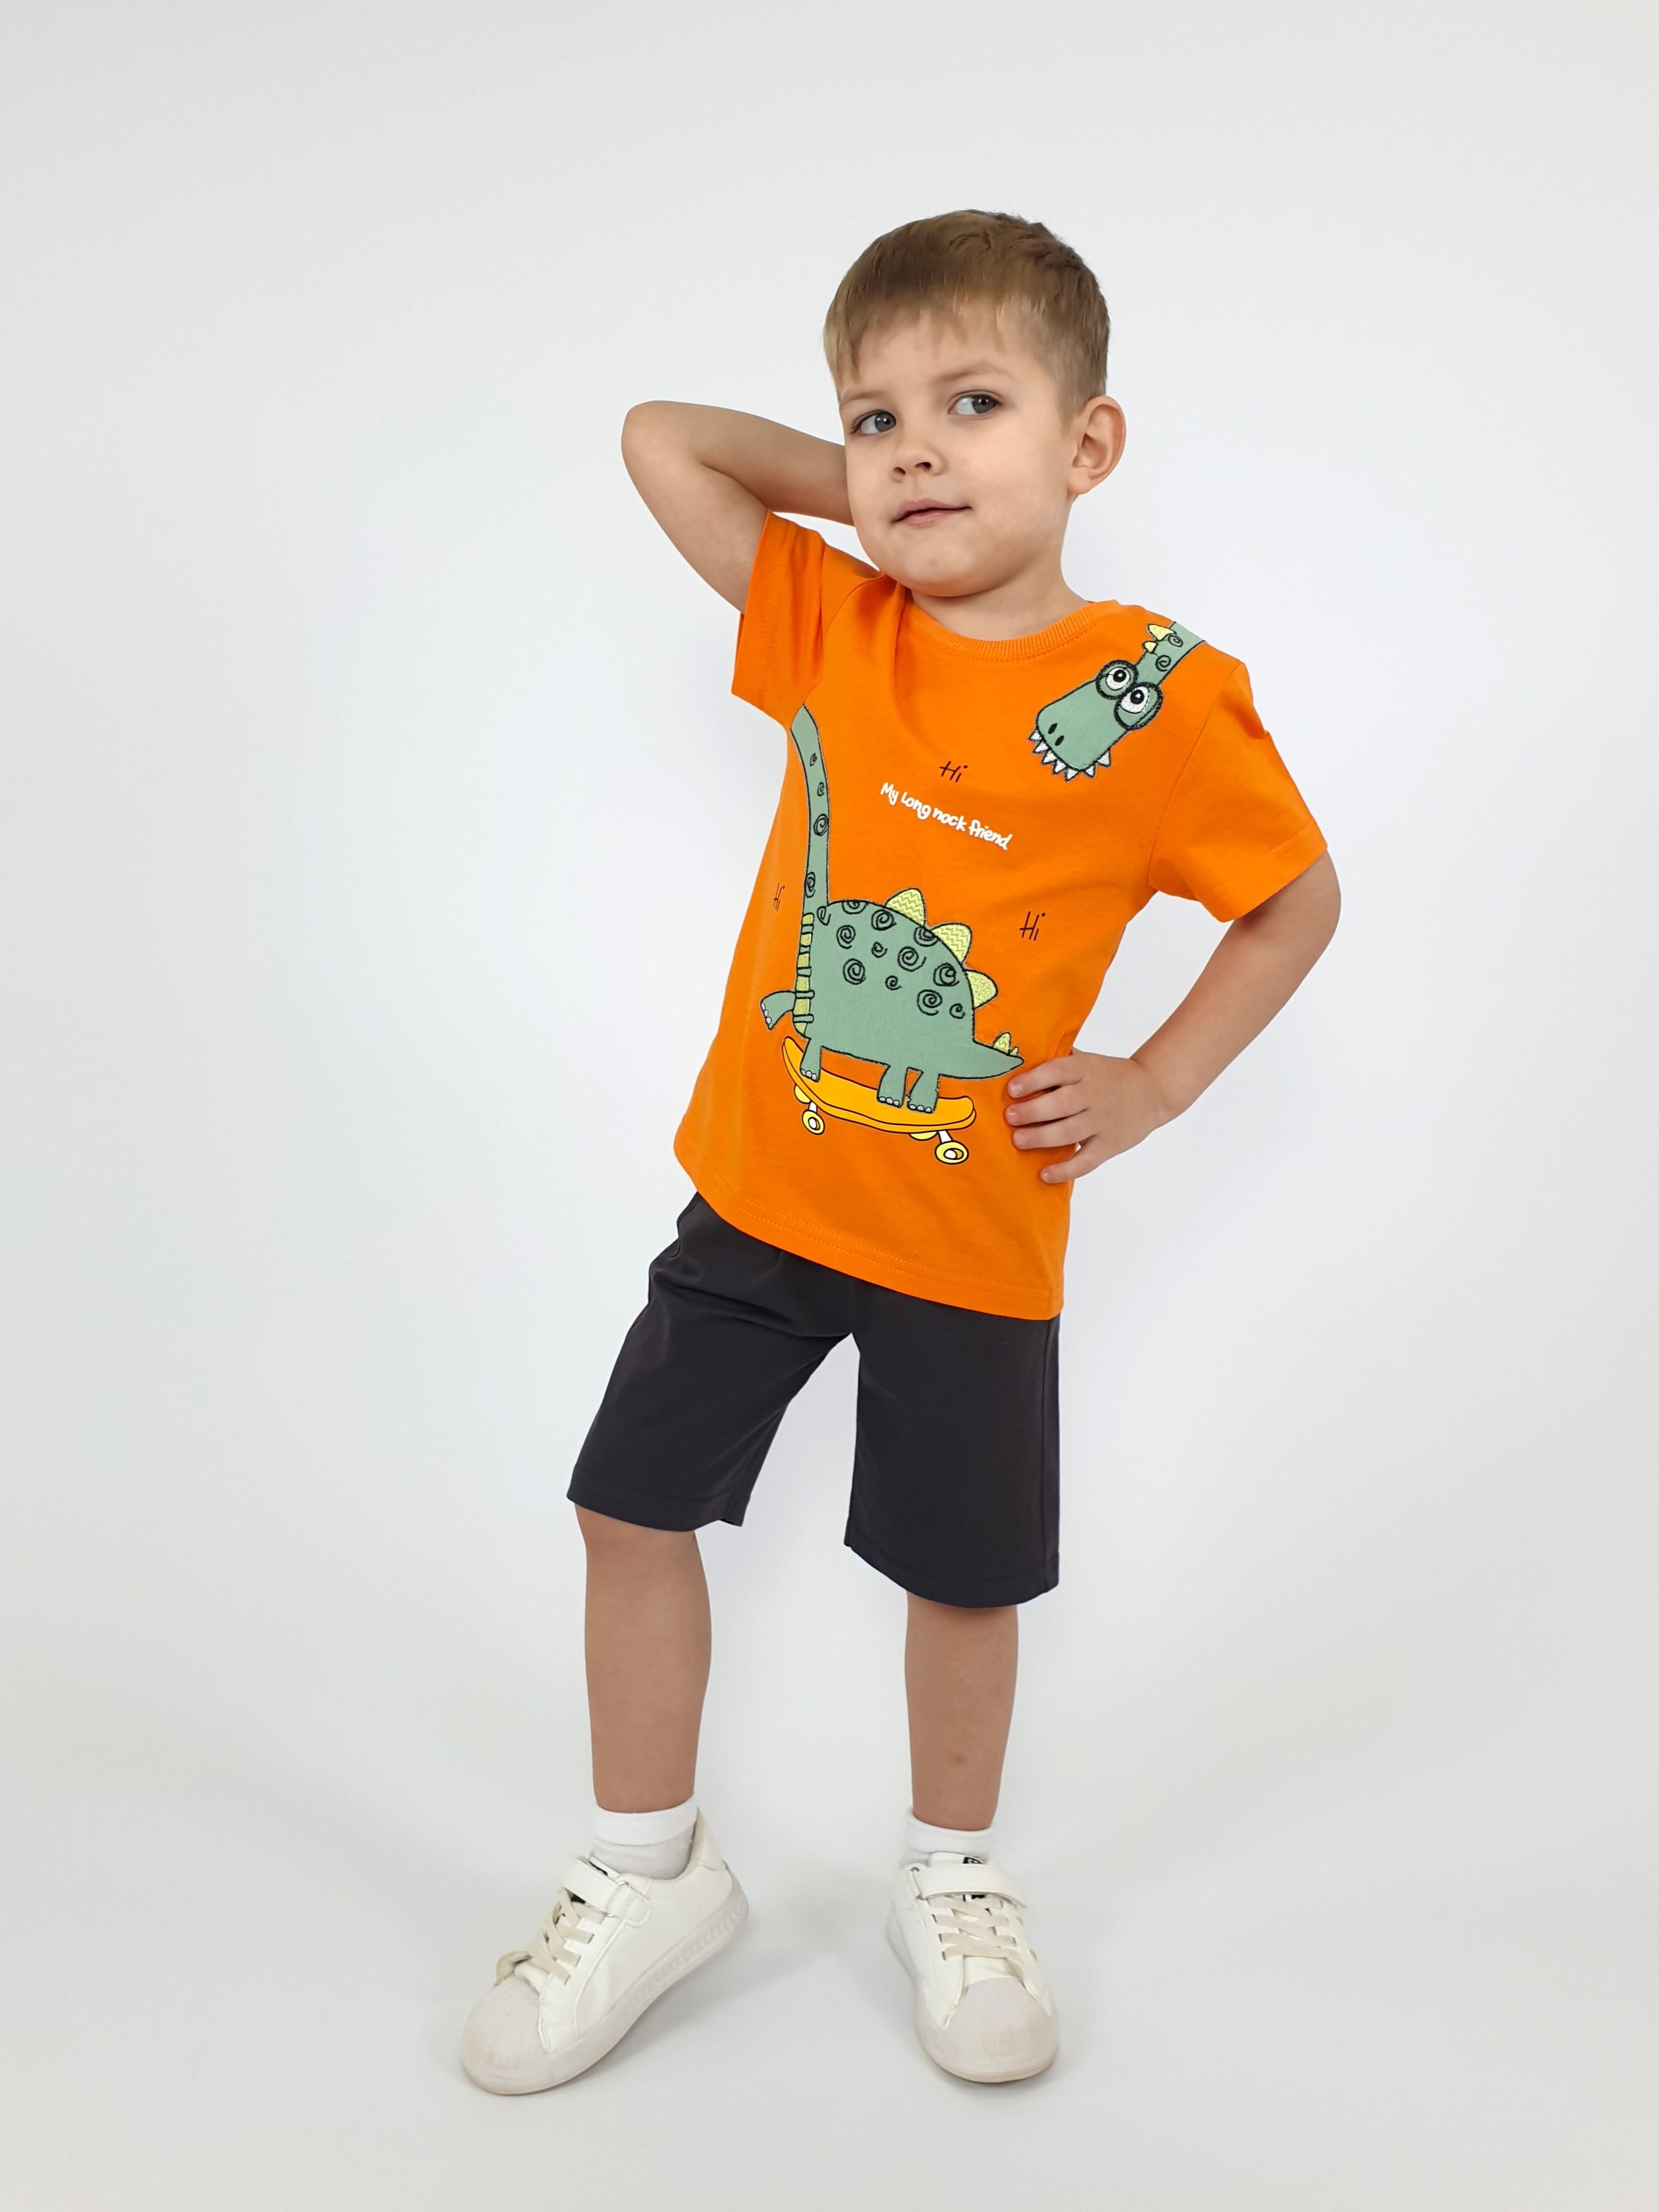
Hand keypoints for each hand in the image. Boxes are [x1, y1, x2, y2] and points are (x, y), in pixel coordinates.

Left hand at [1003, 1049, 1175, 1183]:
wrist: (1152, 1091)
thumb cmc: (1107, 1076)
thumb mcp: (1086, 1061)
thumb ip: (1059, 1061)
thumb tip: (1016, 1058)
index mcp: (1085, 1070)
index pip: (1058, 1071)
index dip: (1034, 1080)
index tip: (1012, 1089)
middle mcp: (1093, 1094)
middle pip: (1061, 1104)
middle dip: (1033, 1111)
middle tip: (1010, 1117)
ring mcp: (1102, 1121)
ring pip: (1070, 1132)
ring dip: (1042, 1137)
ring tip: (1018, 1140)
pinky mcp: (1109, 1145)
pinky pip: (1086, 1160)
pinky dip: (1066, 1170)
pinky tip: (1045, 1174)